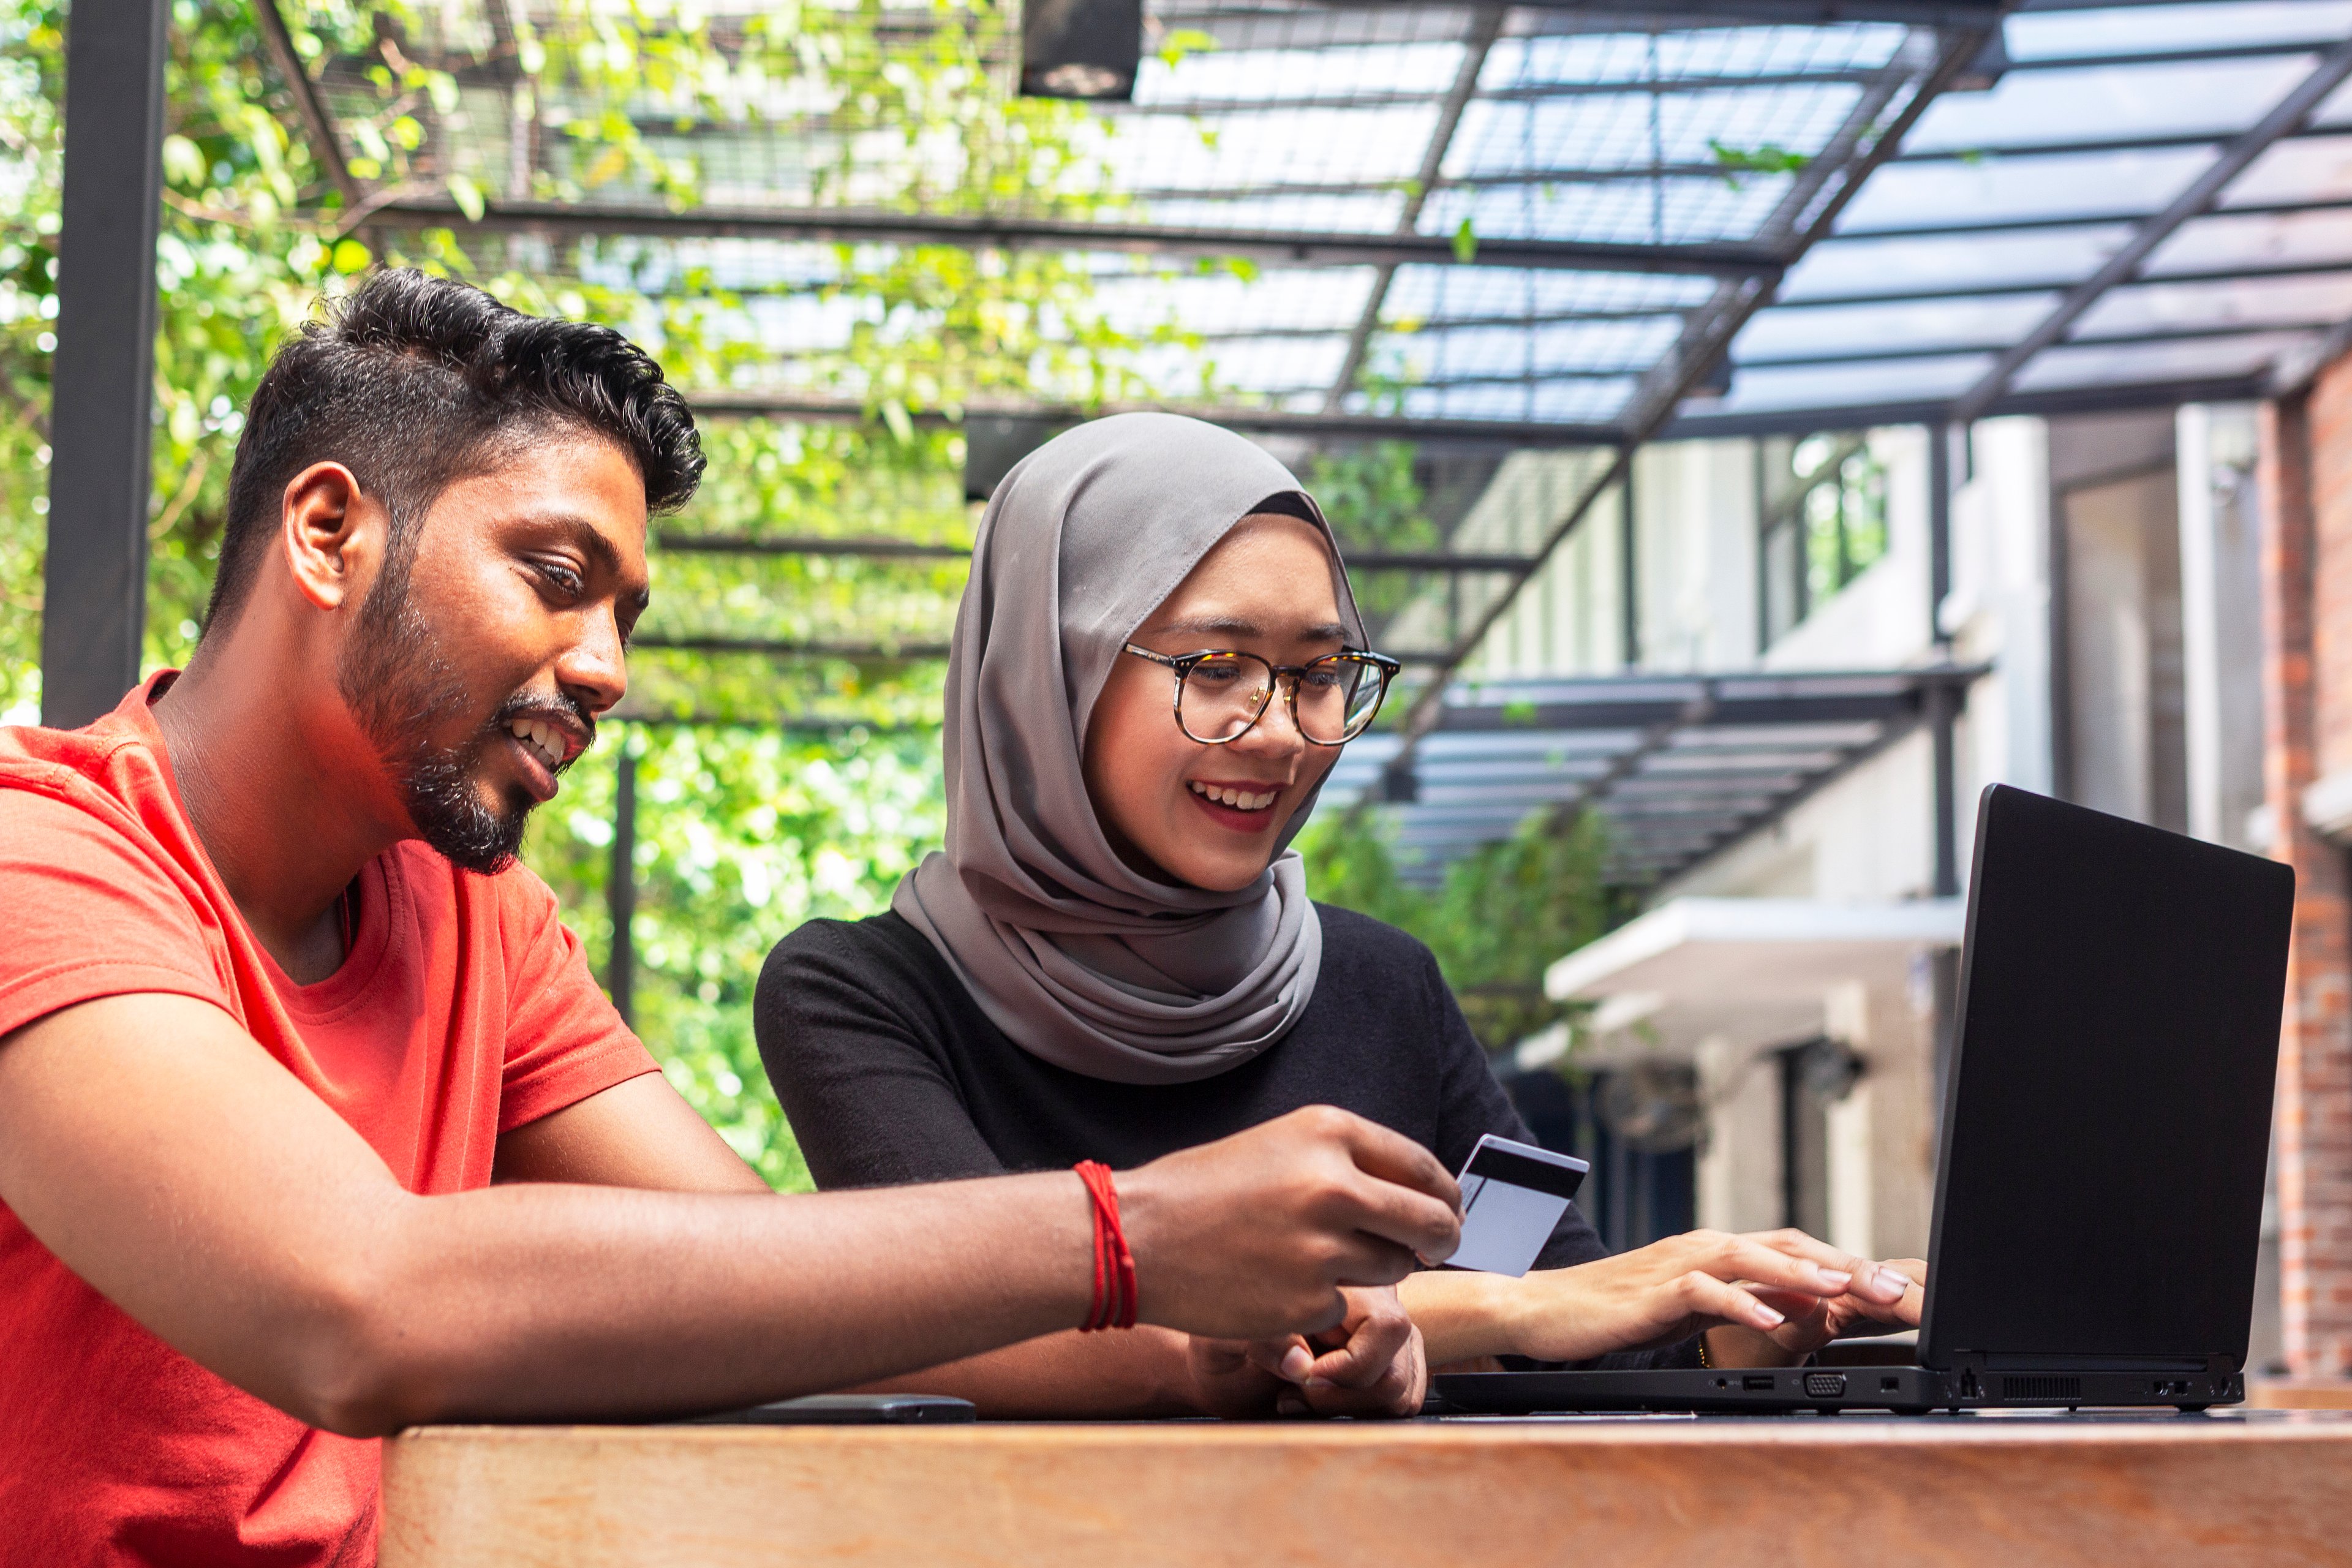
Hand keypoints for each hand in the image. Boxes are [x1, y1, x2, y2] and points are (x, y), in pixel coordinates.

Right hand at [1117, 1106, 1460, 1342]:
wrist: (1138, 1237)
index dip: (1445, 1195)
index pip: (1422, 1166)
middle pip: (1430, 1221)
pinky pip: (1346, 1302)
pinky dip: (1325, 1299)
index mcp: (1329, 1132)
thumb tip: (1418, 1192)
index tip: (1448, 1210)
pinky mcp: (1309, 1299)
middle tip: (1434, 1248)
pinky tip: (1280, 1283)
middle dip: (1440, 1239)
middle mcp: (1335, 1185)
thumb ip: (1348, 1161)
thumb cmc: (1204, 1190)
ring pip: (1393, 1267)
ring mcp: (1324, 1246)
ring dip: (1374, 1269)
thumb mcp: (1280, 1145)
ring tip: (1317, 1258)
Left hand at [1185, 1285, 1426, 1418]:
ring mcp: (1384, 1330)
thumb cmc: (1221, 1340)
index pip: (1385, 1326)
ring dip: (1352, 1407)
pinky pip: (1406, 1397)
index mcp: (1338, 1278)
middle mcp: (1371, 1298)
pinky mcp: (1390, 1359)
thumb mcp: (1222, 1339)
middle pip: (1398, 1362)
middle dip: (1348, 1394)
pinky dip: (1366, 1413)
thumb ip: (1260, 1342)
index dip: (1351, 1366)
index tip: (1305, 1378)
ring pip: (1403, 1387)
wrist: (1221, 1352)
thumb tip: (1302, 1364)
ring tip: (1300, 1395)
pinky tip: (1322, 1401)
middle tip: (1297, 1391)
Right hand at [1478, 1229, 1905, 1363]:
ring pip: (1749, 1256)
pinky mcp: (1652, 1291)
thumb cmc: (1616, 1309)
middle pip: (1786, 1244)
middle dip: (1843, 1264)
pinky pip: (1703, 1292)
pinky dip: (1740, 1303)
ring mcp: (1677, 1265)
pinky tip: (1768, 1321)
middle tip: (1893, 1287)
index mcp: (1716, 1251)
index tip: (1893, 1288)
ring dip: (1801, 1272)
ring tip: (1844, 1288)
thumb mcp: (1694, 1307)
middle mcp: (1702, 1247)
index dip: (1846, 1263)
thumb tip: (1804, 1306)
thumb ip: (1745, 1300)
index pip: (1795, 1248)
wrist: (1543, 1307)